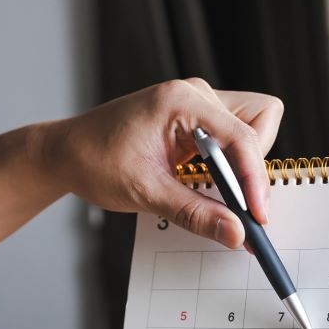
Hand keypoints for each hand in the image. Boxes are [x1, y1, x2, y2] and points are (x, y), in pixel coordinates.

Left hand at [38, 78, 282, 247]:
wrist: (67, 153)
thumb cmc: (94, 159)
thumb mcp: (146, 192)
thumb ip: (195, 213)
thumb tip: (236, 233)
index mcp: (182, 101)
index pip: (242, 136)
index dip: (255, 179)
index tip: (256, 215)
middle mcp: (195, 96)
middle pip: (260, 120)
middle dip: (256, 165)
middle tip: (242, 205)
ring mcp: (197, 106)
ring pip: (252, 128)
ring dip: (245, 165)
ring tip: (223, 197)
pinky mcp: (195, 121)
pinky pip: (233, 138)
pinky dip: (232, 165)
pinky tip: (212, 187)